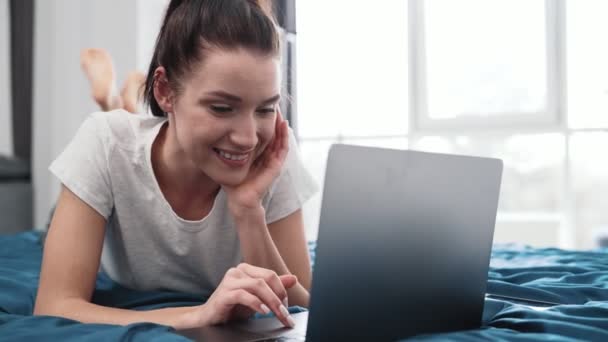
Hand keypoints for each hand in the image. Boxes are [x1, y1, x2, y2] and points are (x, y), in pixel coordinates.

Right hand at [180, 263, 297, 328]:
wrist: (209, 319)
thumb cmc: (233, 307)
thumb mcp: (257, 298)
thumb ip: (274, 288)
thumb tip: (293, 278)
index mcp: (246, 269)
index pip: (271, 275)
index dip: (282, 291)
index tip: (286, 309)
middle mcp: (237, 271)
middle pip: (267, 279)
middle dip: (279, 297)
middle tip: (285, 314)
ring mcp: (229, 281)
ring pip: (258, 286)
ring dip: (271, 302)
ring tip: (277, 314)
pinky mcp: (223, 294)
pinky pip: (243, 295)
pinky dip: (256, 303)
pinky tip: (263, 311)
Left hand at [223, 110, 288, 215]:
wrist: (239, 199)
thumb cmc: (230, 180)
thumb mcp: (224, 156)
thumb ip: (221, 144)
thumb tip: (207, 127)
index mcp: (256, 150)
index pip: (261, 129)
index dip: (261, 116)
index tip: (258, 102)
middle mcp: (266, 154)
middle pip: (272, 130)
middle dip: (272, 116)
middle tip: (272, 101)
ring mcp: (272, 160)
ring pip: (280, 137)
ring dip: (280, 123)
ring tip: (279, 109)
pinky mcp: (276, 166)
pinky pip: (283, 149)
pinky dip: (284, 137)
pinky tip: (283, 125)